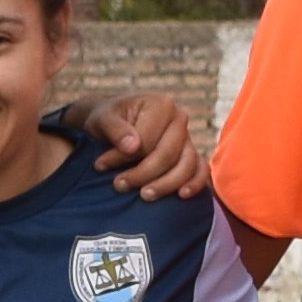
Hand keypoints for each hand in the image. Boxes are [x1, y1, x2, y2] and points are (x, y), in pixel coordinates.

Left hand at [88, 92, 209, 202]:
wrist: (115, 122)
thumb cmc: (108, 119)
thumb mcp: (102, 119)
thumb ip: (115, 130)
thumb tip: (133, 147)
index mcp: (162, 105)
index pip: (147, 140)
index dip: (124, 157)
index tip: (100, 165)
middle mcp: (180, 119)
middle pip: (167, 155)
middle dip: (142, 174)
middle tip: (118, 185)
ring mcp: (187, 138)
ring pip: (186, 166)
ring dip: (165, 185)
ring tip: (144, 196)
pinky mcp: (190, 155)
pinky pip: (201, 171)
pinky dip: (195, 184)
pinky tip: (182, 195)